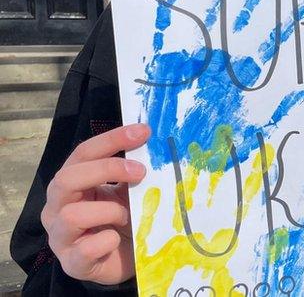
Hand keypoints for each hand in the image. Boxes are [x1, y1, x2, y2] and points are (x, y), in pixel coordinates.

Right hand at [41, 124, 149, 284]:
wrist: (126, 260)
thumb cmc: (125, 220)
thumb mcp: (128, 191)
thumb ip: (132, 171)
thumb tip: (155, 143)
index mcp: (71, 184)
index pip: (83, 154)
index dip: (111, 140)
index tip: (143, 131)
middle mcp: (57, 208)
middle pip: (66, 178)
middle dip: (106, 170)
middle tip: (141, 172)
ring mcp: (61, 237)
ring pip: (72, 215)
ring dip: (109, 211)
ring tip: (127, 216)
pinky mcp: (73, 263)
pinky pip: (86, 249)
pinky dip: (108, 241)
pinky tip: (117, 239)